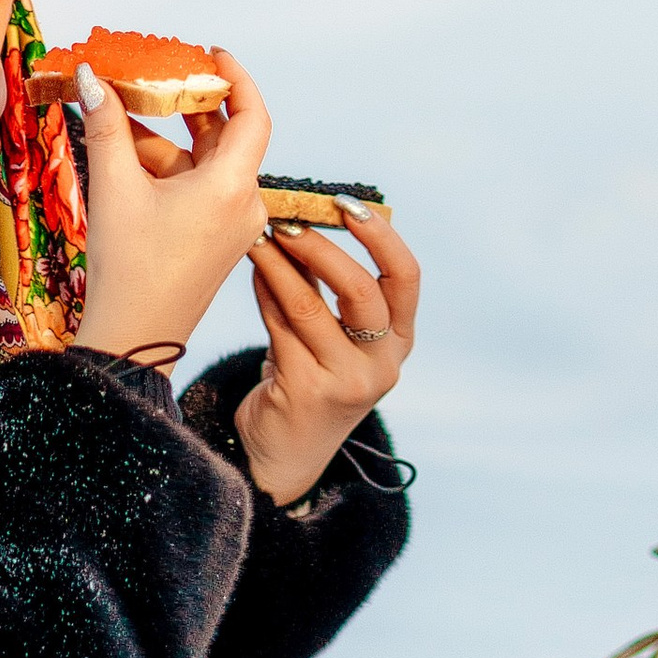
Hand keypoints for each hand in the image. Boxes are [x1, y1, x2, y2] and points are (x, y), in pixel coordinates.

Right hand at [73, 52, 271, 364]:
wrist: (133, 340)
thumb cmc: (129, 270)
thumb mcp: (113, 189)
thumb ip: (106, 126)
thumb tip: (90, 76)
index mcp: (231, 188)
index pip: (253, 115)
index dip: (236, 77)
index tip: (210, 52)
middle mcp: (242, 205)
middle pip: (227, 136)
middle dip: (191, 102)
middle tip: (158, 73)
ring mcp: (232, 226)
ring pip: (207, 163)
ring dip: (170, 137)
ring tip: (126, 109)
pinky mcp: (215, 241)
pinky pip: (200, 188)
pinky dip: (170, 168)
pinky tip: (128, 153)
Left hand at [235, 203, 419, 507]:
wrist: (286, 454)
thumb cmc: (310, 377)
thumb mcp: (334, 335)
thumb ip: (326, 285)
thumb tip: (300, 215)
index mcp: (400, 341)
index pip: (406, 277)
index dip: (380, 235)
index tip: (346, 203)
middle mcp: (383, 364)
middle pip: (362, 291)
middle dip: (321, 246)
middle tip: (287, 218)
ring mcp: (347, 382)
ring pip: (311, 306)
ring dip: (279, 263)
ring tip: (256, 234)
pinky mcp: (307, 392)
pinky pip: (281, 327)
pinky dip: (264, 291)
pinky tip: (251, 270)